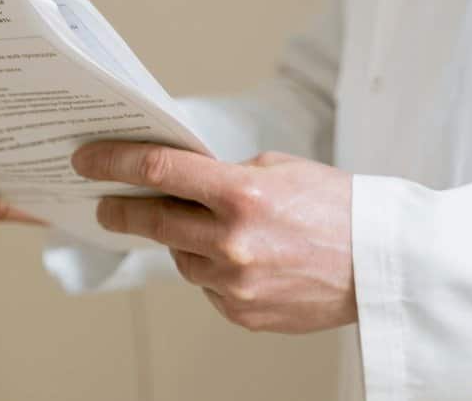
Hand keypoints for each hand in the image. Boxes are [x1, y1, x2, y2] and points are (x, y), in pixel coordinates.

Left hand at [72, 143, 355, 333]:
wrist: (382, 263)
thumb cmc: (337, 206)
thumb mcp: (281, 169)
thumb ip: (227, 175)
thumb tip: (182, 183)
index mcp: (243, 194)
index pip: (160, 169)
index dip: (115, 160)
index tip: (88, 159)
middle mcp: (232, 242)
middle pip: (153, 220)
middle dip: (122, 208)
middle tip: (106, 203)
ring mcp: (235, 283)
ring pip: (181, 257)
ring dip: (180, 240)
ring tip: (202, 227)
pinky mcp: (242, 313)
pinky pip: (209, 287)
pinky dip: (214, 270)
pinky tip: (240, 258)